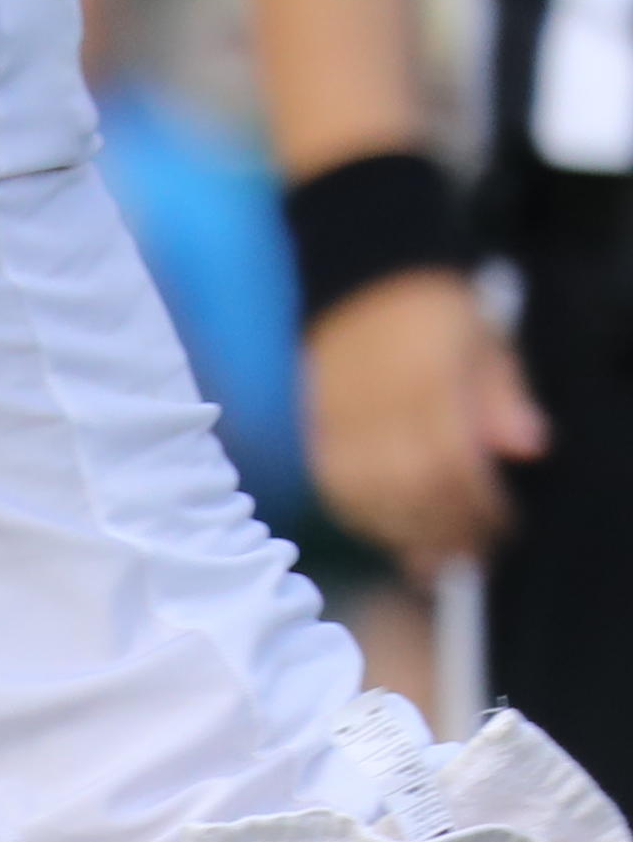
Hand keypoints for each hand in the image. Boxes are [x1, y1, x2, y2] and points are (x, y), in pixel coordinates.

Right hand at [303, 265, 541, 570]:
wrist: (357, 285)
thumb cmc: (431, 314)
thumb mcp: (485, 339)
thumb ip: (506, 396)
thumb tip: (528, 447)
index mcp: (427, 379)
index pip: (454, 460)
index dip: (478, 503)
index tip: (499, 526)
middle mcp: (379, 404)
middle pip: (410, 487)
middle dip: (443, 528)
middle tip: (470, 555)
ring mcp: (339, 421)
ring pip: (368, 495)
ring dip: (403, 532)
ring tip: (431, 555)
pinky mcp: (311, 433)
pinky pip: (333, 488)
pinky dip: (362, 517)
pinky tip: (387, 530)